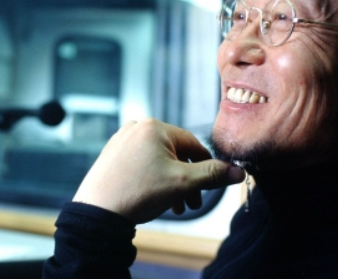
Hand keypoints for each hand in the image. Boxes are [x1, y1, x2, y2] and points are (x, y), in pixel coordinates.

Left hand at [72, 118, 244, 223]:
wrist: (98, 211)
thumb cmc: (137, 193)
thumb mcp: (182, 183)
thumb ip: (212, 174)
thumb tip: (238, 171)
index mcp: (154, 127)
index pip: (192, 143)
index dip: (206, 166)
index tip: (211, 184)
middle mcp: (136, 127)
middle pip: (175, 153)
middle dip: (187, 179)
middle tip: (191, 202)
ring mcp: (122, 140)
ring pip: (158, 160)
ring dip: (171, 182)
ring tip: (174, 205)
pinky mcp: (113, 154)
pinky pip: (142, 163)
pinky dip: (153, 178)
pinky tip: (155, 198)